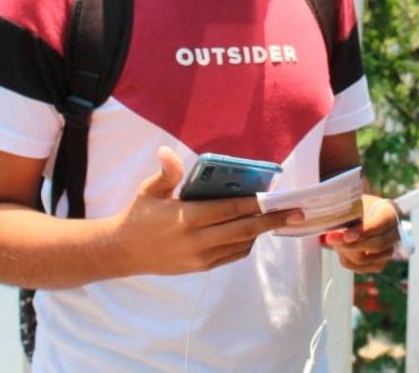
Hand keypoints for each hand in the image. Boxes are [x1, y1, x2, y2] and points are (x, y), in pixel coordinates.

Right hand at [112, 146, 302, 274]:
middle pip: (244, 231)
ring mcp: (200, 258)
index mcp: (187, 218)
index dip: (255, 204)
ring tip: (277, 218)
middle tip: (296, 212)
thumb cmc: (139, 215)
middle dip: (272, 221)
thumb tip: (167, 151)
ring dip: (260, 232)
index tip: (275, 197)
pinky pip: (231, 256)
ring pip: (241, 245)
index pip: (229, 210)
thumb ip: (166, 172)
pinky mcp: (200, 268)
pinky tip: (252, 231)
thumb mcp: (149, 190)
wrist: (122, 252)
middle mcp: (197, 241)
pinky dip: (245, 243)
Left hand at [321, 195, 399, 272]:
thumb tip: (343, 236)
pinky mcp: (378, 264)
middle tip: (331, 239)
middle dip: (352, 245)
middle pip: (377, 245)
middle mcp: (394, 233)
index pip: (380, 225)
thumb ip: (349, 218)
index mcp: (391, 212)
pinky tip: (340, 247)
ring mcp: (388, 250)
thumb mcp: (352, 206)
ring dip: (346, 251)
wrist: (358, 215)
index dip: (363, 232)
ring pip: (366, 259)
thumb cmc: (355, 207)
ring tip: (334, 239)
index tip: (346, 235)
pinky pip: (361, 268)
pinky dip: (347, 259)